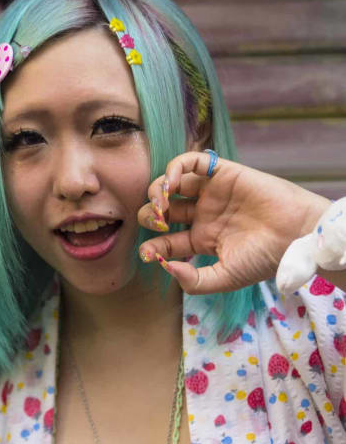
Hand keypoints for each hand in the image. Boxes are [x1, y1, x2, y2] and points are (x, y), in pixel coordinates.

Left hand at [137, 151, 329, 293]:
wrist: (297, 234)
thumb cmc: (265, 257)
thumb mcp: (226, 277)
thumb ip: (195, 281)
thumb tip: (166, 268)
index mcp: (201, 239)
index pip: (165, 240)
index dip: (151, 246)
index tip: (146, 254)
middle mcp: (202, 214)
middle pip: (162, 210)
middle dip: (150, 216)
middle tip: (157, 224)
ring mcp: (210, 193)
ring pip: (170, 184)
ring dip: (156, 191)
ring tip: (161, 205)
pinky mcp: (221, 173)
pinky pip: (191, 162)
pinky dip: (174, 168)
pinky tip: (170, 184)